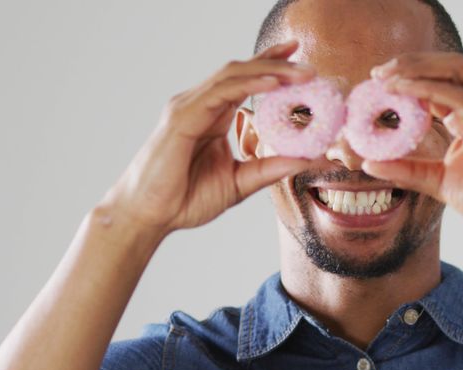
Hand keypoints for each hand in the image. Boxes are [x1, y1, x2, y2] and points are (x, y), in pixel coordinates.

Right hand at [101, 40, 314, 236]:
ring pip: (232, 76)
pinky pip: (218, 93)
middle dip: (277, 63)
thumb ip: (273, 168)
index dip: (271, 65)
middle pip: (242, 71)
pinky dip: (247, 85)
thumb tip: (312, 159)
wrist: (150, 216)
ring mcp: (189, 107)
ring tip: (300, 73)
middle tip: (311, 66)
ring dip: (269, 71)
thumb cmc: (186, 199)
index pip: (246, 81)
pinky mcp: (181, 118)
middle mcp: (201, 105)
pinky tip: (272, 84)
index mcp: (213, 115)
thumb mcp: (241, 182)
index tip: (302, 60)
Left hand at [363, 53, 462, 241]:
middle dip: (411, 62)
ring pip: (455, 72)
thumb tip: (368, 162)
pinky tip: (407, 95)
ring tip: (387, 79)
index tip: (378, 81)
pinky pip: (461, 100)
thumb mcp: (440, 182)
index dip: (411, 75)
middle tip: (377, 73)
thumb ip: (408, 169)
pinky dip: (431, 92)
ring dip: (418, 70)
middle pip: (449, 66)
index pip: (442, 80)